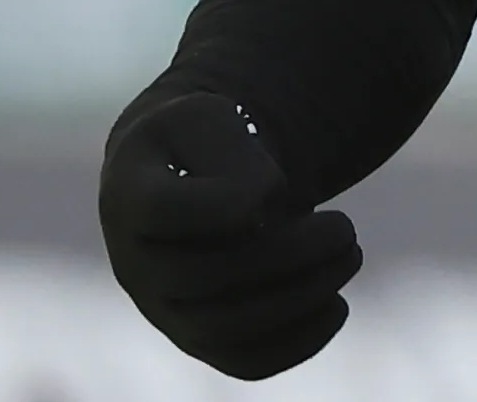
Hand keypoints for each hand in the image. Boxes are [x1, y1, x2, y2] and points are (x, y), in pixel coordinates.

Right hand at [99, 91, 358, 379]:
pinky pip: (246, 361)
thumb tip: (265, 208)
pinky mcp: (199, 343)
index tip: (278, 180)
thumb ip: (231, 149)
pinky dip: (298, 341)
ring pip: (227, 327)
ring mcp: (163, 311)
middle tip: (346, 226)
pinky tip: (336, 303)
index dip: (226, 201)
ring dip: (302, 297)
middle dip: (291, 252)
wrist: (185, 178)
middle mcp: (132, 264)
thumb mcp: (210, 117)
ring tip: (349, 256)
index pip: (165, 211)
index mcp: (127, 196)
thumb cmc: (202, 142)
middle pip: (206, 275)